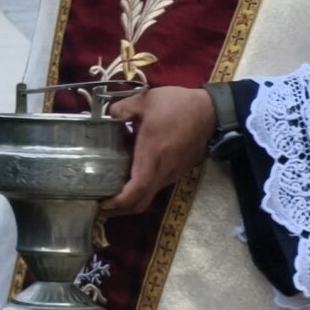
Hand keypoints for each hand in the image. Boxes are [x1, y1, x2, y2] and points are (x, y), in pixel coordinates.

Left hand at [102, 85, 215, 216]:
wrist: (210, 111)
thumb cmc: (177, 106)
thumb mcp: (145, 100)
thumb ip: (122, 109)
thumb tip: (107, 115)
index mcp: (152, 154)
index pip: (137, 189)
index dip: (119, 201)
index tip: (102, 203)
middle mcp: (163, 170)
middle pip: (141, 202)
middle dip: (120, 210)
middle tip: (99, 206)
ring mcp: (172, 173)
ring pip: (149, 196)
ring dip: (130, 201)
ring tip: (110, 195)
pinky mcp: (177, 171)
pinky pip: (156, 186)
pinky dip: (141, 191)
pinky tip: (129, 179)